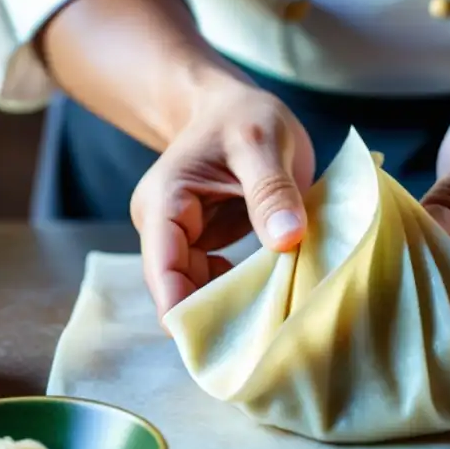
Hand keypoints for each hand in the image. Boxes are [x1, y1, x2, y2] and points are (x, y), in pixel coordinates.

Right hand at [130, 81, 314, 319]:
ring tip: (271, 325)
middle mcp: (166, 226)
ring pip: (199, 289)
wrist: (234, 106)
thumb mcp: (261, 142)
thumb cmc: (242, 116)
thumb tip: (286, 238)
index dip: (181, 306)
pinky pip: (218, 281)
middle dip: (212, 314)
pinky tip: (271, 300)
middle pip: (179, 287)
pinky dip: (242, 292)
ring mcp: (186, 239)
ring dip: (231, 306)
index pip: (163, 266)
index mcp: (165, 201)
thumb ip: (271, 189)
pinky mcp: (207, 245)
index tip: (211, 342)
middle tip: (259, 342)